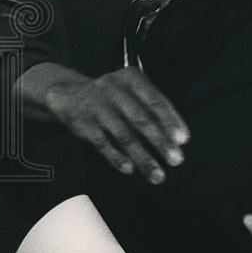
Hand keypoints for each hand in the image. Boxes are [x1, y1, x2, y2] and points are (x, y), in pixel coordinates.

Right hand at [41, 66, 188, 184]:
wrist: (68, 94)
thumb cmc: (112, 96)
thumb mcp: (131, 90)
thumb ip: (151, 107)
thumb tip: (175, 137)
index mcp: (132, 78)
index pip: (156, 100)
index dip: (171, 120)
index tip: (183, 139)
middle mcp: (115, 90)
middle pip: (142, 119)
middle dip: (161, 142)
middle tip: (176, 159)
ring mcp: (98, 107)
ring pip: (124, 135)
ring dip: (143, 157)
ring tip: (158, 174)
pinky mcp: (83, 124)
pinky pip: (102, 143)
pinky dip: (117, 157)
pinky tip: (130, 169)